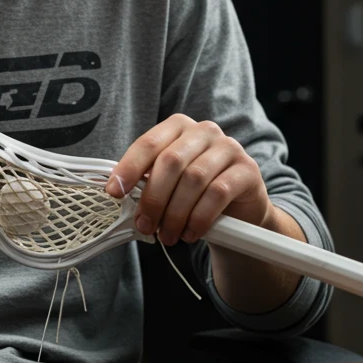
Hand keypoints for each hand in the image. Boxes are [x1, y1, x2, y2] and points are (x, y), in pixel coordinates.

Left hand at [105, 114, 270, 245]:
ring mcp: (229, 147)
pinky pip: (218, 193)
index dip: (128, 168)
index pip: (148, 143)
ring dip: (175, 213)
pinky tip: (190, 233)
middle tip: (144, 226)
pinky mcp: (248, 169)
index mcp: (178, 126)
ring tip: (167, 236)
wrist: (238, 209)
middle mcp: (204, 131)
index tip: (114, 192)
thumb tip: (117, 194)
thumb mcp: (168, 183)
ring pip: (193, 179)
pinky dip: (199, 217)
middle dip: (153, 198)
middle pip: (170, 162)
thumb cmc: (195, 193)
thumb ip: (146, 181)